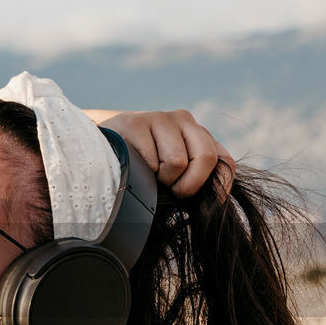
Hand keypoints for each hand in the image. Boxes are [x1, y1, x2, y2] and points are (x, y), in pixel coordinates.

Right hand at [82, 109, 234, 201]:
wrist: (101, 145)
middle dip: (189, 185)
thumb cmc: (142, 168)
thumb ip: (192, 181)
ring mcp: (160, 118)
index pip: (224, 161)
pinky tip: (134, 166)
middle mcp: (185, 121)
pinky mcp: (136, 121)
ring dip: (162, 179)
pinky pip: (151, 160)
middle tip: (172, 192)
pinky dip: (143, 173)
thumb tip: (210, 206)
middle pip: (206, 158)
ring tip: (149, 176)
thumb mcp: (172, 174)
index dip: (219, 187)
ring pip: (177, 161)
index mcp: (199, 136)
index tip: (204, 205)